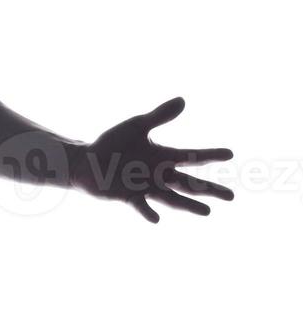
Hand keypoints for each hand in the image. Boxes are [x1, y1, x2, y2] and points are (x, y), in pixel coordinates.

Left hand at [71, 96, 233, 221]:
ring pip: (172, 198)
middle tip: (232, 197)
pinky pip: (140, 205)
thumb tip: (183, 100)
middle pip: (190, 184)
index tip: (230, 153)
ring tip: (207, 212)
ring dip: (188, 206)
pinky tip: (157, 218)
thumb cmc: (112, 143)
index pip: (192, 157)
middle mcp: (159, 175)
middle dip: (210, 190)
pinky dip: (148, 212)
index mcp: (163, 157)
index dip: (210, 155)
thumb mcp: (136, 126)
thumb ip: (159, 116)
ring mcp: (146, 188)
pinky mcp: (129, 197)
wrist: (86, 160)